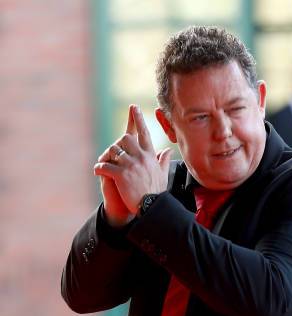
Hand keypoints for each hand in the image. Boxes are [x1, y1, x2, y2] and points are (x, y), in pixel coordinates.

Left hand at [94, 105, 171, 225]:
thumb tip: (168, 150)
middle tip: (113, 153)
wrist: (153, 206)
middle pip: (125, 138)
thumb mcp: (163, 174)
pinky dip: (99, 168)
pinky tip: (98, 171)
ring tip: (104, 164)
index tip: (133, 107)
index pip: (144, 133)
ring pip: (113, 150)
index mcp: (150, 156)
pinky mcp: (121, 175)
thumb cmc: (158, 192)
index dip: (139, 119)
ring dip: (107, 156)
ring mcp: (130, 165)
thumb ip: (164, 160)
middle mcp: (140, 157)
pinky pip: (105, 166)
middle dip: (118, 144)